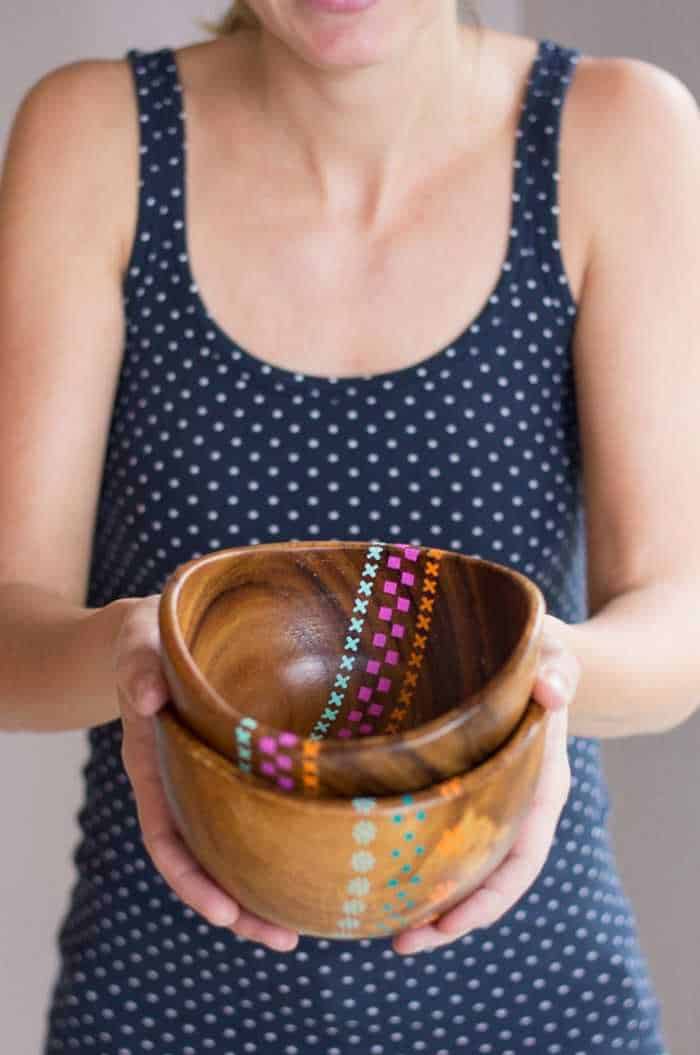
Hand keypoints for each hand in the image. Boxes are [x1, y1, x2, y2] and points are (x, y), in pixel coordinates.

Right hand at [113, 594, 299, 952]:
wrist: (158, 633)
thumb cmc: (148, 640)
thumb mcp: (138, 645)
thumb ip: (137, 667)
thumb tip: (147, 697)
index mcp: (153, 767)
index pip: (166, 837)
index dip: (192, 879)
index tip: (223, 914)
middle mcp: (182, 785)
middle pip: (206, 861)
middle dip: (239, 907)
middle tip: (285, 938)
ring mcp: (210, 781)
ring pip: (233, 848)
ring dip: (262, 889)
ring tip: (303, 926)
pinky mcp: (239, 767)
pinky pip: (256, 814)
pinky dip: (277, 844)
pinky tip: (314, 860)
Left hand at [392, 612, 581, 955]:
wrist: (529, 652)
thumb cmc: (539, 656)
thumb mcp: (554, 656)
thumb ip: (558, 670)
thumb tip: (552, 691)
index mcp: (541, 786)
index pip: (522, 858)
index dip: (488, 897)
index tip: (447, 926)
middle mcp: (514, 804)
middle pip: (488, 879)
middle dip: (449, 917)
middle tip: (400, 944)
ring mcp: (485, 801)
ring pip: (462, 867)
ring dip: (428, 901)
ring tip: (385, 931)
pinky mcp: (455, 789)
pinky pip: (441, 837)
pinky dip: (417, 863)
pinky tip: (378, 875)